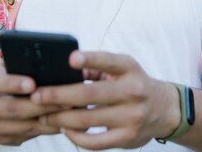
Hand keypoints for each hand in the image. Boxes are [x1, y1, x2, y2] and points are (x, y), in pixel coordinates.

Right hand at [0, 59, 66, 145]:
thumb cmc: (1, 75)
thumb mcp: (4, 64)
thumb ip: (20, 63)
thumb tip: (48, 64)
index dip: (12, 84)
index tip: (32, 83)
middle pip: (12, 108)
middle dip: (41, 104)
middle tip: (65, 98)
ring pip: (23, 125)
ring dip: (48, 119)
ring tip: (70, 110)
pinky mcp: (2, 139)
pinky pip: (28, 135)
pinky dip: (47, 128)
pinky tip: (63, 120)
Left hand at [35, 51, 180, 149]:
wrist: (165, 109)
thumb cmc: (134, 84)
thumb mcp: (123, 68)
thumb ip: (96, 68)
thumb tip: (63, 69)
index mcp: (129, 69)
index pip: (109, 61)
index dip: (90, 59)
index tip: (70, 58)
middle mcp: (132, 91)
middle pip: (89, 94)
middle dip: (58, 96)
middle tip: (36, 96)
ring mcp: (131, 116)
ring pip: (86, 119)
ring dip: (60, 118)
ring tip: (43, 114)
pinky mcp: (127, 138)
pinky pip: (94, 142)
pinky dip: (75, 136)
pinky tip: (64, 129)